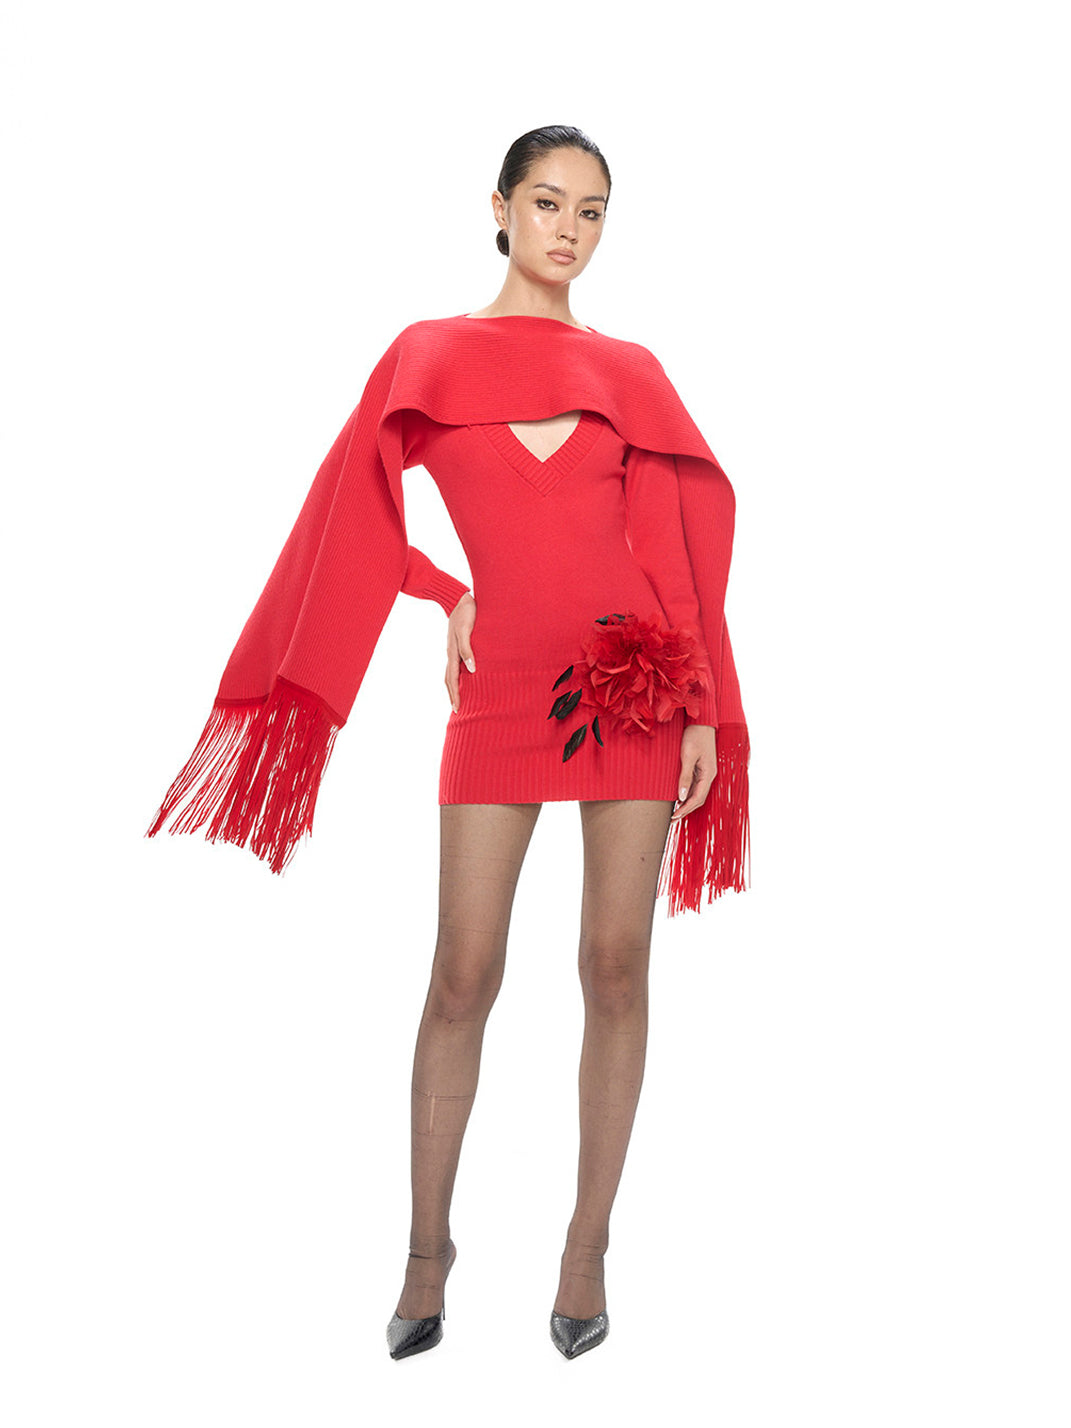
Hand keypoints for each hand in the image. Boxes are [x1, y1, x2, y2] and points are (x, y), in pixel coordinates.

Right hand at [445, 591, 476, 712]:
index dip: (455, 694)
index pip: (452, 679)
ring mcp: (453, 649)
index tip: (457, 708)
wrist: (459, 599)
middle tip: (456, 709)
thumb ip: (468, 649)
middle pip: (449, 679)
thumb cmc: (466, 613)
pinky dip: (457, 675)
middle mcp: (451, 653)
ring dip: (453, 686)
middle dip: (452, 694)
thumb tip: (472, 669)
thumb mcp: (467, 630)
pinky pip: (456, 664)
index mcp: (452, 653)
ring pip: (451, 673)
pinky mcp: (457, 645)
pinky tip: (464, 677)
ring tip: (458, 697)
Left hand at [670, 724, 717, 820]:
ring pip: (697, 793)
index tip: (674, 817)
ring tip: (675, 812)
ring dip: (687, 803)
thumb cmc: (694, 735)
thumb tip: (681, 797)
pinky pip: (696, 785)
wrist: (700, 721)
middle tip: (672, 818)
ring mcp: (706, 771)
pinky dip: (688, 794)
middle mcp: (709, 775)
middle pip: (699, 798)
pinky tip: (679, 797)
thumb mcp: (687, 756)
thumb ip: (685, 777)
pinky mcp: (701, 767)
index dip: (686, 809)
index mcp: (708, 774)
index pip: (698, 798)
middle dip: (686, 810)